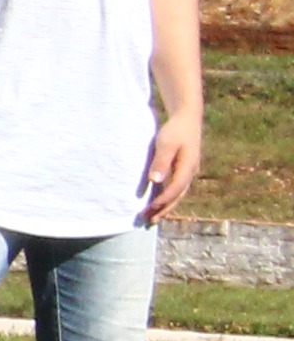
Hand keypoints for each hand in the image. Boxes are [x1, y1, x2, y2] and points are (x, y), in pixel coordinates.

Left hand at [147, 108, 204, 222]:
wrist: (187, 118)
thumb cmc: (175, 130)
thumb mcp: (166, 144)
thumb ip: (161, 162)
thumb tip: (156, 181)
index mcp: (188, 166)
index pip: (175, 188)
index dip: (163, 200)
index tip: (150, 208)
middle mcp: (190, 172)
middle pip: (177, 196)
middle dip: (164, 209)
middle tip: (150, 222)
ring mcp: (187, 171)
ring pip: (177, 193)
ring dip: (165, 206)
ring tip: (152, 219)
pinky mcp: (182, 169)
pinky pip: (174, 187)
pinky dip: (166, 197)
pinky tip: (156, 204)